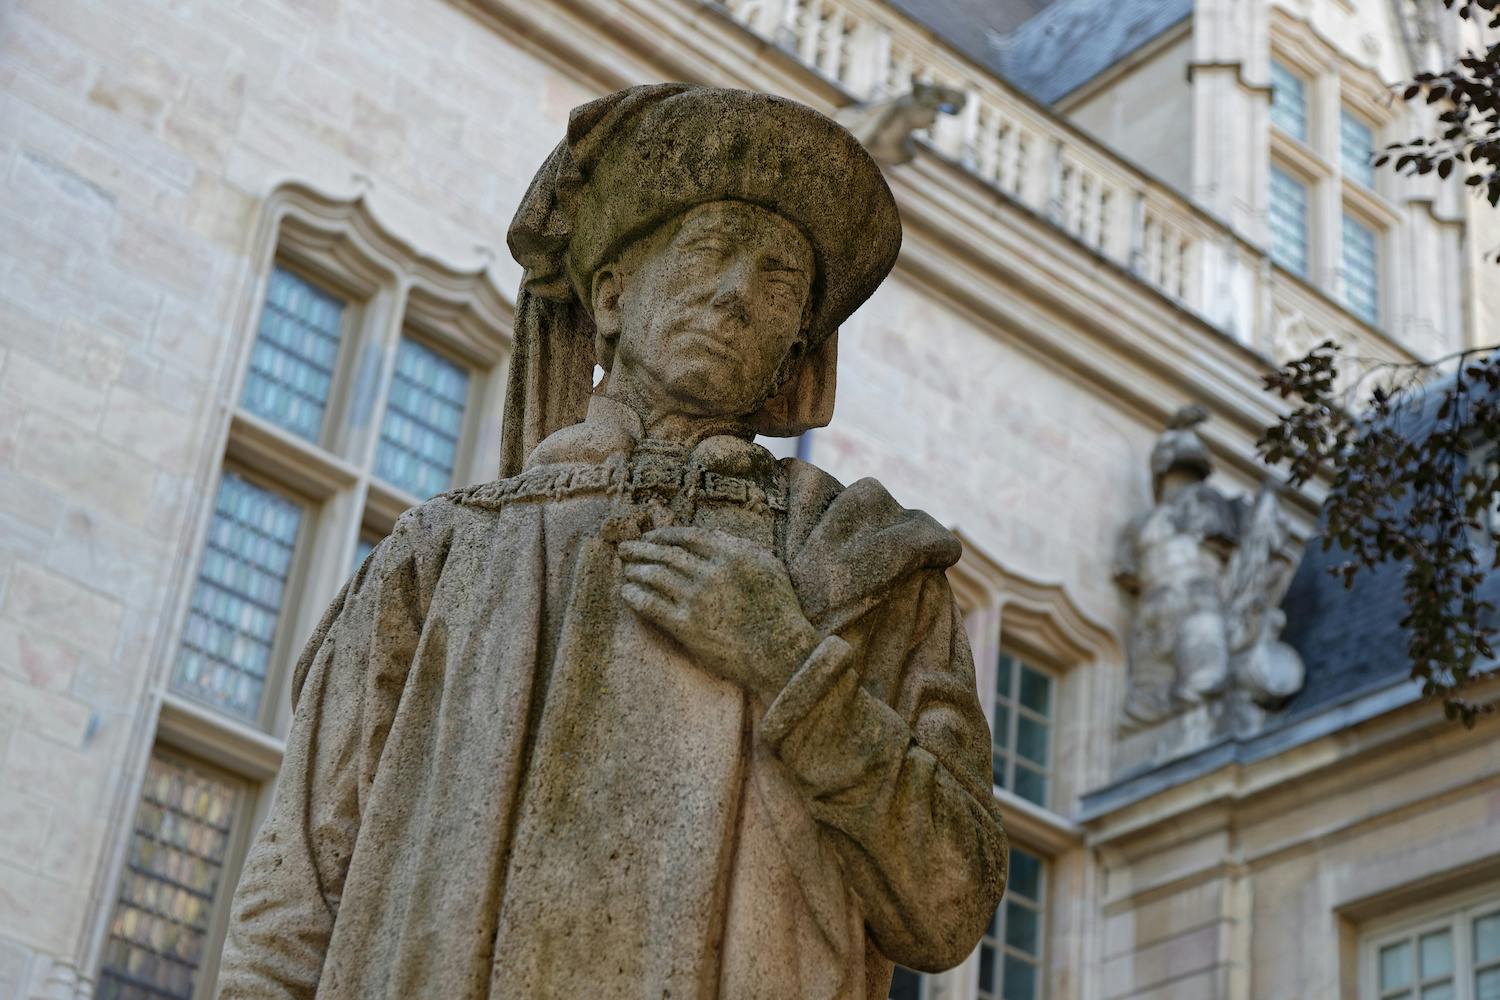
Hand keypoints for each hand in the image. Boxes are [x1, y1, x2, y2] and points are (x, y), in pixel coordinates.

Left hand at [618, 526, 818, 703]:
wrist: (778, 652)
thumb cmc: (779, 609)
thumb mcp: (769, 567)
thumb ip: (742, 548)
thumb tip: (716, 538)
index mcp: (731, 554)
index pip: (688, 536)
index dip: (664, 534)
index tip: (651, 536)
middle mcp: (711, 572)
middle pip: (666, 553)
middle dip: (642, 548)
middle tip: (626, 548)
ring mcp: (697, 599)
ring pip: (655, 576)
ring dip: (636, 570)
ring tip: (626, 570)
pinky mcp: (686, 626)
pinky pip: (651, 605)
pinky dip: (635, 596)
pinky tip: (627, 593)